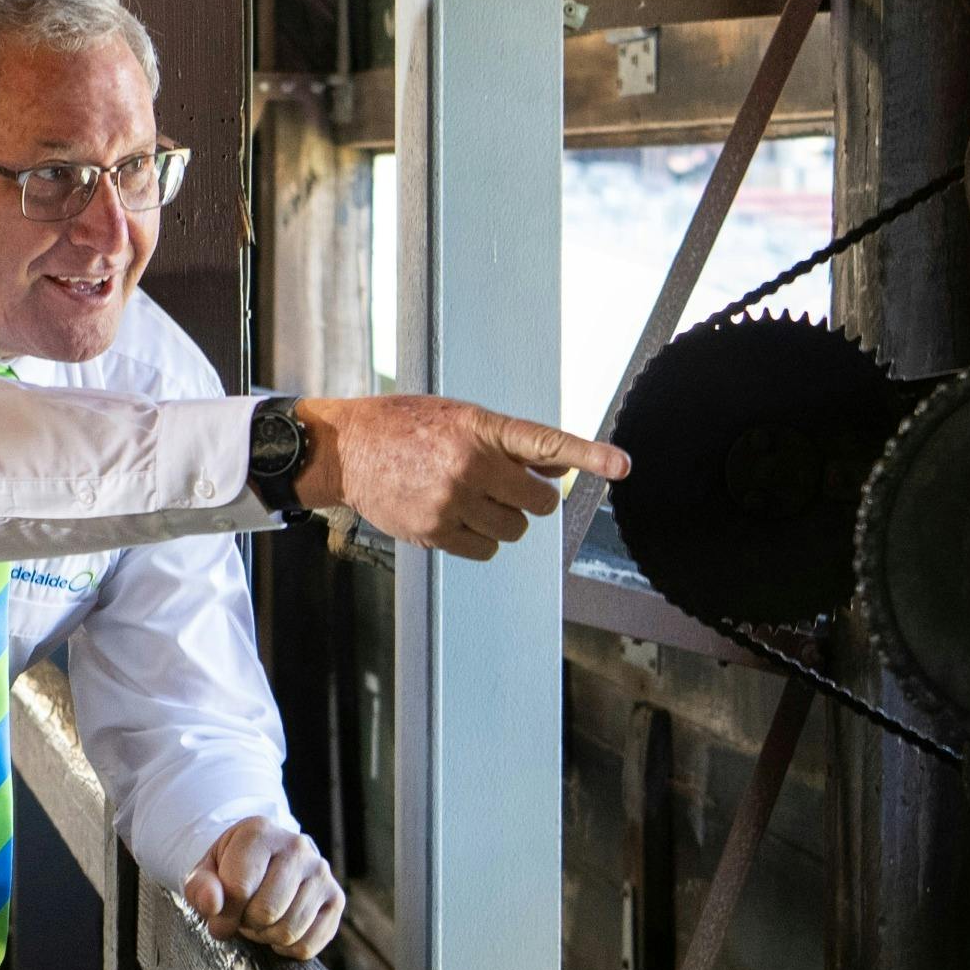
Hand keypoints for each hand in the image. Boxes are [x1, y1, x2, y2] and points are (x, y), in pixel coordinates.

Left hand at [182, 817, 344, 960]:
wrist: (264, 863)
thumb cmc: (230, 870)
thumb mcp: (205, 873)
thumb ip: (200, 888)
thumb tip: (213, 906)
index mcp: (260, 833)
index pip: (240, 888)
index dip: (223, 913)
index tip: (218, 914)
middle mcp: (297, 847)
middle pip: (267, 912)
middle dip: (247, 923)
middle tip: (243, 914)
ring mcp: (321, 872)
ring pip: (289, 931)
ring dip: (266, 935)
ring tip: (260, 919)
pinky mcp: (336, 898)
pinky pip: (308, 945)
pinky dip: (288, 948)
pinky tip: (279, 928)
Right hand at [288, 397, 624, 559]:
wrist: (346, 449)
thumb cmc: (406, 428)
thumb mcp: (462, 419)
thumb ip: (512, 445)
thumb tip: (558, 471)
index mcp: (480, 427)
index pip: (546, 442)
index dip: (589, 454)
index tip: (623, 466)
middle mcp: (469, 463)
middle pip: (538, 503)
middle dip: (529, 499)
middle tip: (503, 486)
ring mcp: (452, 500)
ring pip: (514, 531)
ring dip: (502, 520)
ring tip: (469, 498)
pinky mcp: (435, 531)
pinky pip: (485, 550)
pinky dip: (479, 539)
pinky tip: (453, 515)